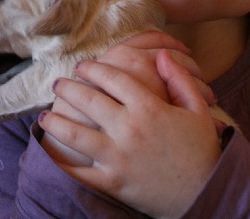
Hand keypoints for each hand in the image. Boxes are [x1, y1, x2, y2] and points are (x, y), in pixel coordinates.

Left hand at [40, 48, 222, 218]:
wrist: (206, 194)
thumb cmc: (202, 149)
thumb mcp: (198, 109)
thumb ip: (179, 78)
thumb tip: (161, 54)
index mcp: (149, 109)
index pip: (113, 79)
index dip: (94, 68)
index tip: (82, 65)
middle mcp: (129, 130)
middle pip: (88, 100)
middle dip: (68, 88)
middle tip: (57, 83)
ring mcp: (118, 157)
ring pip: (75, 134)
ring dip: (55, 122)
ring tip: (43, 115)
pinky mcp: (112, 182)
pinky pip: (80, 172)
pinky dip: (61, 163)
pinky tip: (49, 153)